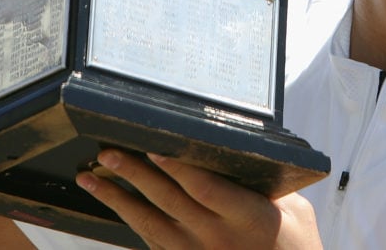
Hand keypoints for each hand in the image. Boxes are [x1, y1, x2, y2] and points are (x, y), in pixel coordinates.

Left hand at [76, 150, 322, 249]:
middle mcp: (217, 237)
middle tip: (108, 152)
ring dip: (117, 198)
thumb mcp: (294, 209)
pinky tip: (108, 203)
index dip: (177, 166)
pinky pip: (149, 242)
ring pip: (149, 223)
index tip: (154, 145)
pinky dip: (126, 221)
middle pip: (168, 200)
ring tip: (91, 176)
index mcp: (247, 216)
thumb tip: (237, 149)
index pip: (204, 187)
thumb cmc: (294, 244)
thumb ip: (265, 182)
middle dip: (135, 174)